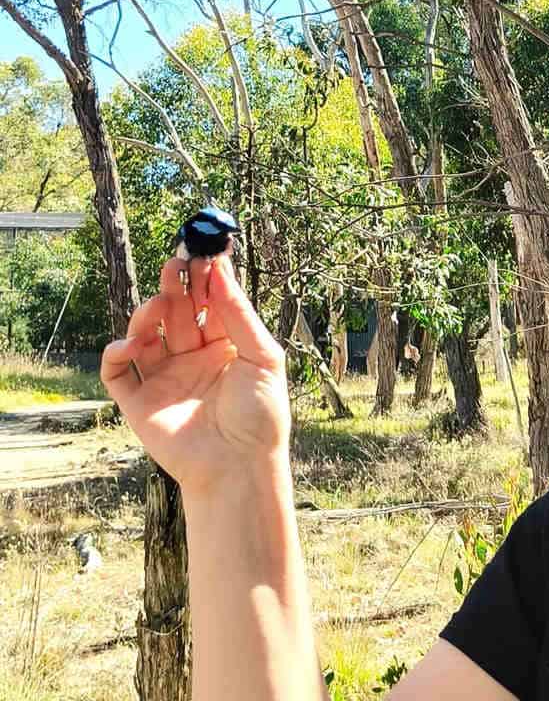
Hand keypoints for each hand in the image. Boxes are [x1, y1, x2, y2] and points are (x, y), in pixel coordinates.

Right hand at [101, 254, 290, 494]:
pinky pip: (118, 372)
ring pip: (145, 335)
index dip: (205, 279)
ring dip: (147, 314)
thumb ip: (240, 315)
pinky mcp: (140, 402)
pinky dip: (116, 353)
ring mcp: (165, 379)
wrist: (239, 466)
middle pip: (177, 313)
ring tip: (161, 303)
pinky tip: (131, 343)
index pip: (210, 304)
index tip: (203, 252)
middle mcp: (194, 360)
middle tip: (175, 263)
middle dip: (175, 286)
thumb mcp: (263, 356)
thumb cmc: (261, 415)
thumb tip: (221, 270)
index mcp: (226, 348)